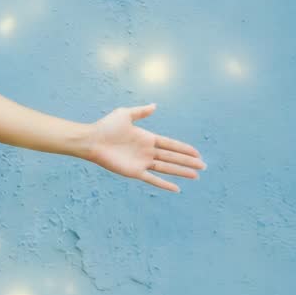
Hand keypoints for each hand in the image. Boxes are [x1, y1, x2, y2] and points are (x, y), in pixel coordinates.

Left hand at [84, 103, 206, 192]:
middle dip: (188, 162)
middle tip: (203, 166)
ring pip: (167, 168)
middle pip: (173, 157)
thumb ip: (140, 111)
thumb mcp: (124, 115)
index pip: (171, 144)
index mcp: (147, 138)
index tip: (197, 153)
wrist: (92, 140)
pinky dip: (164, 184)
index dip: (184, 149)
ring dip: (181, 172)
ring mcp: (142, 162)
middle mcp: (147, 151)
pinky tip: (176, 188)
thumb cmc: (106, 127)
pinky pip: (152, 179)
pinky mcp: (134, 172)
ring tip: (196, 176)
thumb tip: (154, 105)